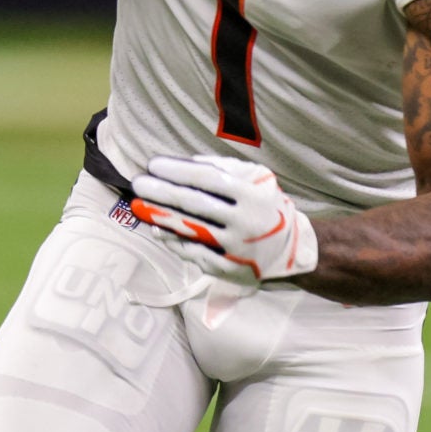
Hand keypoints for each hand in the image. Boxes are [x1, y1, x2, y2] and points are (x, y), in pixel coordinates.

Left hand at [130, 155, 319, 284]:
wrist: (291, 250)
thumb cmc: (268, 207)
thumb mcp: (258, 181)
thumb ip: (226, 169)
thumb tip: (187, 163)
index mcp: (251, 195)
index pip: (207, 179)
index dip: (177, 171)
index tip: (154, 165)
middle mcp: (244, 222)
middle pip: (194, 204)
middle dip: (162, 192)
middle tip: (139, 184)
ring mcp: (235, 247)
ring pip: (191, 230)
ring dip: (162, 217)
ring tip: (140, 206)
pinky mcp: (229, 267)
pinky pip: (195, 253)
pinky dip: (174, 241)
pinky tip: (158, 230)